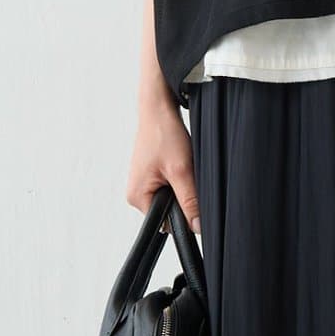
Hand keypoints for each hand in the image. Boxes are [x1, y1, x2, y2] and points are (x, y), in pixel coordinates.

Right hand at [126, 92, 199, 230]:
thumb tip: (197, 227)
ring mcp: (144, 184)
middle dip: (184, 198)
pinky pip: (171, 186)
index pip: (166, 224)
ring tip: (180, 165)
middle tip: (186, 174)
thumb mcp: (181, 171)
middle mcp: (137, 193)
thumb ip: (189, 201)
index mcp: (137, 197)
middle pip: (169, 212)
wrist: (158, 109)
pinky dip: (179, 177)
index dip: (184, 215)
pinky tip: (179, 162)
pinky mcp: (151, 175)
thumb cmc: (163, 134)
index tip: (192, 198)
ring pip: (173, 198)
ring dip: (182, 185)